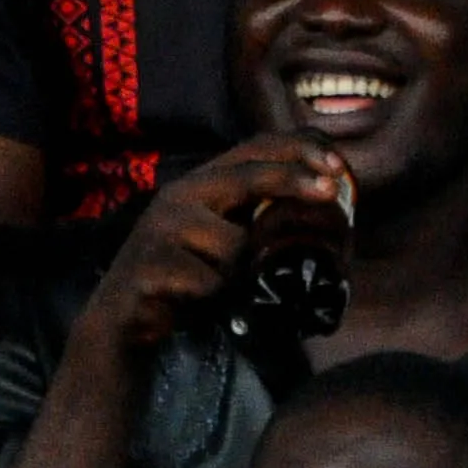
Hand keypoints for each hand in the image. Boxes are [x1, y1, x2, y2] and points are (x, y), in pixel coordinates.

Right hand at [74, 136, 349, 361]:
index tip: (338, 166)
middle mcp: (181, 196)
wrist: (128, 316)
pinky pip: (210, 283)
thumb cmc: (189, 276)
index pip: (252, 151)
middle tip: (331, 192)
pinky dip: (215, 299)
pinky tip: (194, 303)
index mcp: (203, 185)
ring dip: (242, 274)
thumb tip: (328, 216)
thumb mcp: (228, 242)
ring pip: (235, 246)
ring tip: (219, 288)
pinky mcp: (150, 264)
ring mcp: (161, 228)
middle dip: (291, 180)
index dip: (296, 151)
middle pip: (245, 177)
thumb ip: (262, 223)